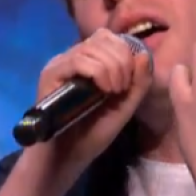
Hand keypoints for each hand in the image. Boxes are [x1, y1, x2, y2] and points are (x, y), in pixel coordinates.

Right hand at [30, 28, 152, 173]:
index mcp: (88, 63)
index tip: (129, 82)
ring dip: (112, 67)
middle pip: (103, 37)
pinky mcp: (50, 74)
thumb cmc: (92, 134)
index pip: (110, 38)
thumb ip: (138, 83)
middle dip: (122, 60)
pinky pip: (78, 60)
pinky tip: (104, 91)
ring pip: (92, 47)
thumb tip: (145, 54)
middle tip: (122, 88)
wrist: (66, 158)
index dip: (127, 53)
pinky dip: (98, 72)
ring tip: (114, 92)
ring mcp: (60, 65)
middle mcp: (72, 58)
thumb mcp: (124, 107)